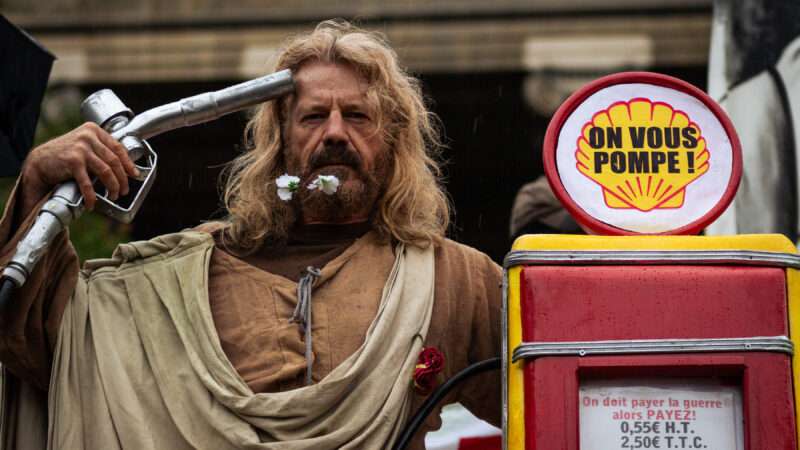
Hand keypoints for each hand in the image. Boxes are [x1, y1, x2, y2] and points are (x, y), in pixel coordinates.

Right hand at [21, 122, 138, 211]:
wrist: (40, 161)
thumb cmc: (65, 154)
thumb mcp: (84, 145)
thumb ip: (101, 149)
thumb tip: (126, 166)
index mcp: (93, 130)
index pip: (118, 147)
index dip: (128, 163)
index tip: (134, 174)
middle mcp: (88, 137)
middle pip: (114, 161)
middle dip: (122, 179)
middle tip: (123, 190)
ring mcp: (80, 148)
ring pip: (106, 171)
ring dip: (112, 187)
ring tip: (113, 196)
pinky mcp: (72, 161)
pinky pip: (88, 183)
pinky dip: (91, 196)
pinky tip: (92, 203)